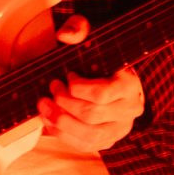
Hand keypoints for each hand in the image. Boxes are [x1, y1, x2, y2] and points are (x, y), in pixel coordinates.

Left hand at [38, 17, 145, 152]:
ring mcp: (119, 129)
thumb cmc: (102, 59)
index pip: (101, 94)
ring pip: (88, 135)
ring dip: (60, 121)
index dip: (77, 87)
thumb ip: (79, 29)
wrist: (117, 80)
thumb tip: (65, 35)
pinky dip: (62, 135)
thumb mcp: (93, 38)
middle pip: (91, 114)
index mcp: (129, 85)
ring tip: (44, 106)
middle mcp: (129, 110)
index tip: (68, 76)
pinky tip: (49, 121)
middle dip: (64, 103)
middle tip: (51, 89)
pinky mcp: (107, 141)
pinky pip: (84, 145)